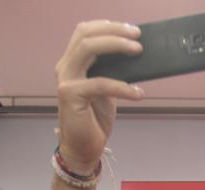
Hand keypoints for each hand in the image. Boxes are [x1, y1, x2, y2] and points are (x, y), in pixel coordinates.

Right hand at [54, 20, 143, 172]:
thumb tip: (134, 55)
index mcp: (72, 62)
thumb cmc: (94, 119)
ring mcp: (66, 80)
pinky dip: (123, 87)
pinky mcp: (71, 95)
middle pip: (86, 35)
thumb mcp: (107, 89)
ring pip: (88, 49)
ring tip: (138, 51)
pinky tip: (138, 93)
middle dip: (114, 31)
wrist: (83, 148)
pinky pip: (101, 84)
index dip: (108, 26)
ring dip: (116, 46)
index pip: (85, 32)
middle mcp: (65, 67)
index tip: (131, 30)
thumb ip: (112, 70)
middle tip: (138, 36)